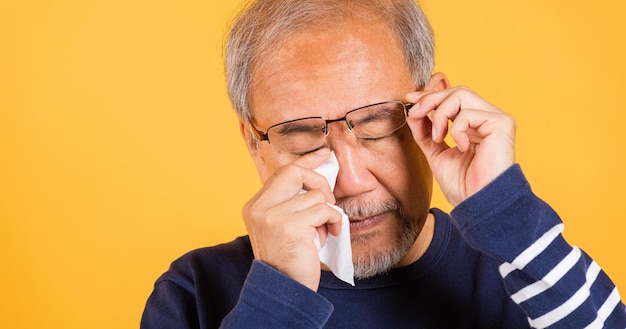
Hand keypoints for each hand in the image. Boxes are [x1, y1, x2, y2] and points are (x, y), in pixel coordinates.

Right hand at [242, 149, 342, 290]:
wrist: (284, 289)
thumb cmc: (289, 259)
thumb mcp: (284, 225)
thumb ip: (292, 201)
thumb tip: (317, 169)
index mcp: (255, 206)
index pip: (283, 172)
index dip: (306, 161)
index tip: (324, 154)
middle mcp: (259, 208)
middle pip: (295, 172)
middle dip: (319, 182)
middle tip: (328, 200)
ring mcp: (272, 217)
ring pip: (315, 195)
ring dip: (326, 213)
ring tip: (321, 232)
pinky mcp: (290, 226)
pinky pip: (324, 210)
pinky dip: (333, 221)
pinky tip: (328, 236)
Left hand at [405, 85, 515, 205]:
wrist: (479, 204)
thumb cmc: (463, 185)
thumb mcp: (436, 153)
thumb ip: (426, 131)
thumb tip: (413, 110)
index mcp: (474, 124)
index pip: (453, 98)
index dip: (430, 94)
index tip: (409, 98)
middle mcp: (487, 118)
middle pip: (456, 91)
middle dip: (430, 99)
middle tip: (415, 113)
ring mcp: (496, 119)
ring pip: (461, 95)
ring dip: (439, 114)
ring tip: (437, 138)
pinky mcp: (502, 124)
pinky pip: (468, 112)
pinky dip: (456, 128)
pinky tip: (460, 147)